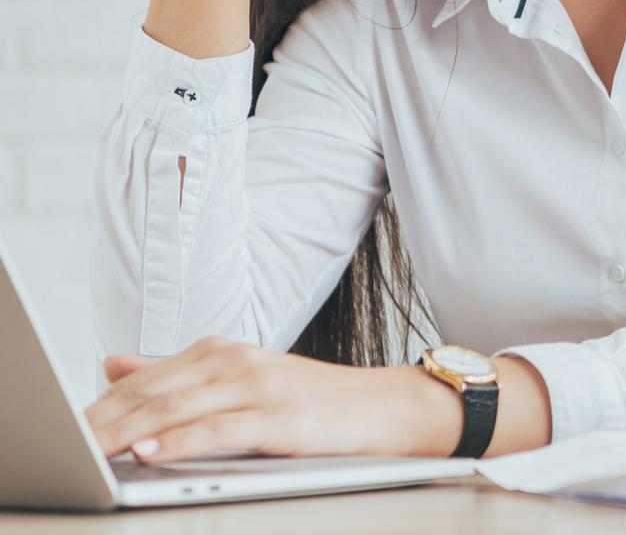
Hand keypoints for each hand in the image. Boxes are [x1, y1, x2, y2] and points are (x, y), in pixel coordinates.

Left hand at [85, 335, 439, 462]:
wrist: (383, 408)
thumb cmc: (312, 402)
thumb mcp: (240, 380)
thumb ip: (176, 372)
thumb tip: (113, 363)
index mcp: (219, 351)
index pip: (142, 379)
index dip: (98, 404)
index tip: (64, 427)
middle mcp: (233, 361)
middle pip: (150, 393)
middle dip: (100, 420)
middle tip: (64, 441)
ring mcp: (257, 386)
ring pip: (175, 410)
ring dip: (125, 432)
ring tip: (88, 449)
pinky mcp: (278, 416)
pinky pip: (218, 429)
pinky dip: (178, 441)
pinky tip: (148, 452)